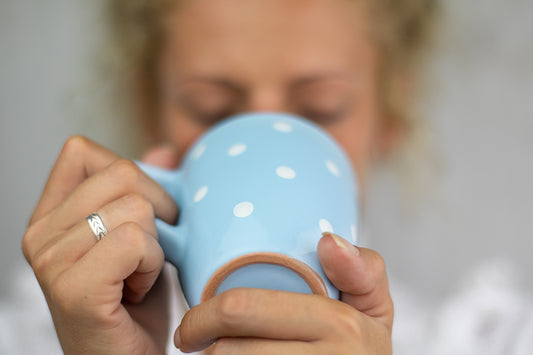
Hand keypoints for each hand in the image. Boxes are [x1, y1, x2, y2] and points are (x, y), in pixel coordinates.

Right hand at [22, 136, 178, 354]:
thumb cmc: (134, 304)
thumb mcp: (141, 237)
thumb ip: (145, 191)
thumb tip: (164, 150)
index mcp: (51, 216)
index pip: (82, 152)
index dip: (131, 176)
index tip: (143, 216)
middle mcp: (40, 234)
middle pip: (121, 174)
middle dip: (156, 211)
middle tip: (147, 254)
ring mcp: (51, 260)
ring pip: (135, 209)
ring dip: (155, 247)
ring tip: (137, 276)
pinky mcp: (73, 287)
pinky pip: (136, 241)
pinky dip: (152, 266)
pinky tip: (137, 290)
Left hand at [174, 233, 392, 353]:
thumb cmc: (362, 351)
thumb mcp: (374, 308)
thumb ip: (362, 269)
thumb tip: (328, 240)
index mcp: (340, 324)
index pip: (243, 309)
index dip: (202, 315)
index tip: (193, 322)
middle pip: (229, 349)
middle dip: (198, 338)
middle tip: (191, 338)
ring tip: (215, 352)